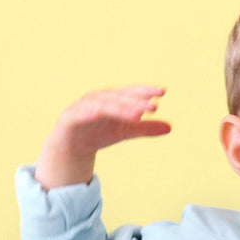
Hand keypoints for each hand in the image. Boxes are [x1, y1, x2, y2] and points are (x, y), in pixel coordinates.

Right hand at [35, 86, 171, 189]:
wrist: (71, 147)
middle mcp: (98, 99)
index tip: (162, 92)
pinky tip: (97, 112)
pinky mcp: (69, 118)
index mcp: (112, 99)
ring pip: (102, 105)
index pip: (130, 93)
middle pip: (118, 98)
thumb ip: (145, 128)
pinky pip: (79, 114)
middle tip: (152, 107)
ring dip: (118, 108)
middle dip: (135, 101)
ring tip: (136, 114)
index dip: (145, 91)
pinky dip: (87, 112)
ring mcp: (83, 107)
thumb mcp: (125, 131)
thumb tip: (170, 128)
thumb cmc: (99, 133)